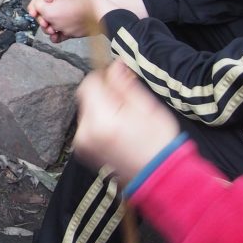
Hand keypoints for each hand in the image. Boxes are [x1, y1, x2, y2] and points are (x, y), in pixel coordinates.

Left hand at [28, 0, 145, 41]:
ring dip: (50, 18)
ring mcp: (62, 31)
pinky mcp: (71, 35)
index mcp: (49, 13)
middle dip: (45, 7)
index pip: (35, 4)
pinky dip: (56, 33)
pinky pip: (57, 37)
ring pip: (48, 26)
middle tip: (56, 0)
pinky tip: (59, 25)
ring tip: (60, 10)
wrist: (103, 12)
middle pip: (40, 16)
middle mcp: (53, 24)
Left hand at [73, 61, 181, 184]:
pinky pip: (88, 126)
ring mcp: (82, 144)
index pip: (89, 84)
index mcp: (101, 120)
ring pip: (87, 111)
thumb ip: (124, 85)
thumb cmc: (158, 142)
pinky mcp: (83, 151)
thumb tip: (114, 65)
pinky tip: (119, 133)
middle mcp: (85, 132)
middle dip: (104, 96)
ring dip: (102, 110)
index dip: (103, 79)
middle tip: (127, 107)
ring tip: (125, 123)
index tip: (118, 83)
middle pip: (86, 97)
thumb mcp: (147, 107)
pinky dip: (100, 124)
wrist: (160, 178)